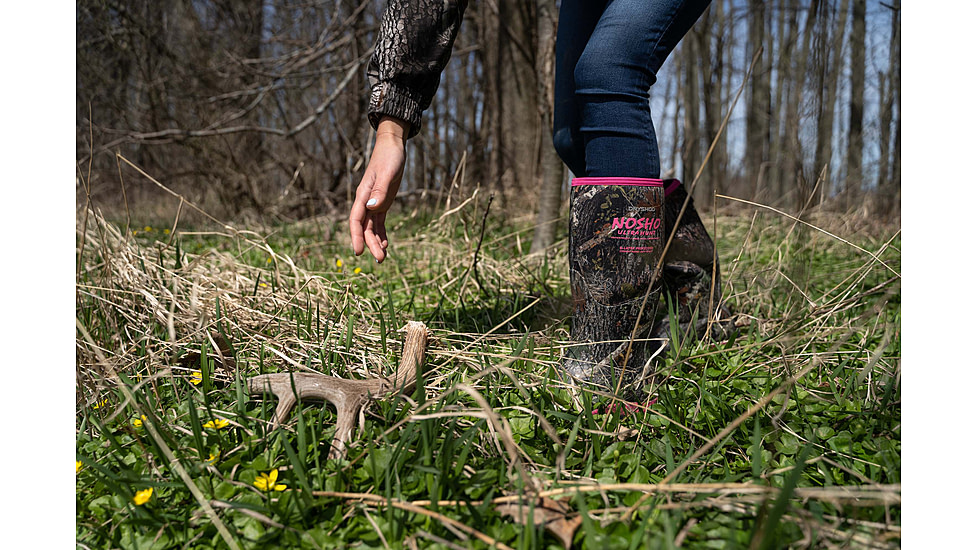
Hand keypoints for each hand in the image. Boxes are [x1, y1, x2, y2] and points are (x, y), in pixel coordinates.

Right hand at [349, 117, 408, 262]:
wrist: (393, 146)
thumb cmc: (390, 157)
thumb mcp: (388, 173)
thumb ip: (379, 191)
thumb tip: (371, 208)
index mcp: (364, 194)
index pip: (356, 219)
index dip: (356, 236)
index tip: (358, 251)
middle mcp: (366, 201)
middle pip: (365, 228)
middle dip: (370, 244)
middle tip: (379, 261)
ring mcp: (374, 202)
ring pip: (372, 227)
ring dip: (376, 242)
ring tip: (382, 258)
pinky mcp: (382, 202)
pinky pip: (379, 222)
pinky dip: (381, 234)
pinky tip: (386, 245)